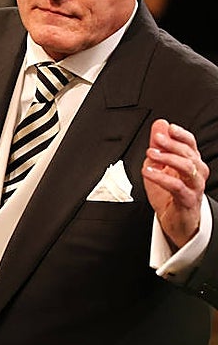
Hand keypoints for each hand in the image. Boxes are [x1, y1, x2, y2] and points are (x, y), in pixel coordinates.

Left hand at [143, 119, 208, 248]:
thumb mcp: (159, 165)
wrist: (175, 221)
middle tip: (155, 140)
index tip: (168, 128)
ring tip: (151, 154)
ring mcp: (194, 187)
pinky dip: (161, 177)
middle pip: (190, 154)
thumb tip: (160, 124)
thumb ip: (159, 145)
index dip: (181, 134)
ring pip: (189, 168)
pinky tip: (148, 172)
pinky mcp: (187, 200)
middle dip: (172, 144)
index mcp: (190, 162)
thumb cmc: (168, 194)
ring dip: (168, 158)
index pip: (191, 144)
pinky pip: (177, 186)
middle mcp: (196, 173)